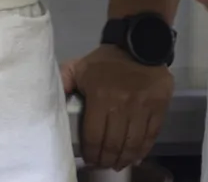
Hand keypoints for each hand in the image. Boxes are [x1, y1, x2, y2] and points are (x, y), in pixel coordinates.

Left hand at [61, 46, 173, 170]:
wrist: (138, 42)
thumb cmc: (106, 60)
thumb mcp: (80, 66)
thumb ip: (64, 81)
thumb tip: (47, 97)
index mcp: (100, 97)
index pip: (94, 136)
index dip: (91, 154)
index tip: (89, 160)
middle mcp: (122, 105)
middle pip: (113, 144)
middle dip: (106, 160)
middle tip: (103, 165)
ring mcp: (142, 107)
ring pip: (132, 144)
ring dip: (124, 159)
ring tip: (118, 164)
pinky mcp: (159, 107)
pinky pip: (151, 135)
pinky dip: (144, 150)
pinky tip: (136, 157)